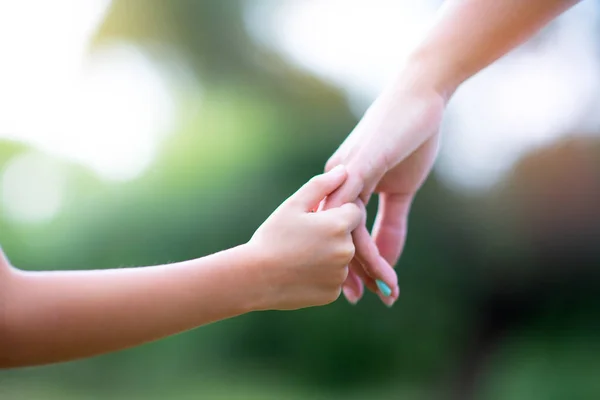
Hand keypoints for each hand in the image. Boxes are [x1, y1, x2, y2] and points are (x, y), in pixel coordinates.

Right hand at [249, 165, 361, 309]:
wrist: (254, 278)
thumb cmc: (272, 237)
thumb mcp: (293, 205)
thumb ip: (321, 185)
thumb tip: (344, 170)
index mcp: (339, 225)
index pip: (353, 211)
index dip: (334, 213)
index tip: (314, 219)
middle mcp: (346, 250)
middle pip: (348, 235)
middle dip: (331, 234)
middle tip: (302, 239)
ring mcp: (340, 275)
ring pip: (340, 258)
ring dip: (327, 255)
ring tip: (298, 256)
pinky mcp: (332, 293)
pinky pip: (332, 279)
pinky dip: (320, 276)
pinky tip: (299, 272)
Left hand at [325, 81, 445, 304]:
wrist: (421, 98)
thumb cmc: (410, 139)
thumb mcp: (401, 190)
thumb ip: (391, 223)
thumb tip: (387, 255)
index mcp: (343, 187)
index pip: (340, 232)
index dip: (348, 262)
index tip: (359, 289)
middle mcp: (336, 182)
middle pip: (334, 235)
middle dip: (348, 270)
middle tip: (359, 299)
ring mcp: (345, 174)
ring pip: (343, 229)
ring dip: (361, 263)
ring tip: (381, 289)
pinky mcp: (360, 166)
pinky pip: (355, 211)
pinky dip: (364, 240)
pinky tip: (375, 263)